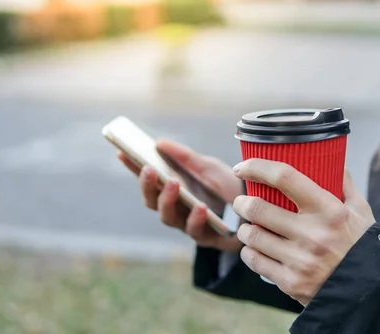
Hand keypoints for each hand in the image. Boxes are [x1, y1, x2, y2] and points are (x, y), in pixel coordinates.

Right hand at [118, 139, 242, 251]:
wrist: (258, 206)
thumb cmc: (230, 186)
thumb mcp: (208, 167)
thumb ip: (185, 157)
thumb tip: (159, 143)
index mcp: (174, 190)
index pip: (148, 179)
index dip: (133, 168)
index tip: (121, 152)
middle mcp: (177, 209)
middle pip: (152, 202)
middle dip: (148, 186)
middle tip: (149, 169)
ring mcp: (189, 225)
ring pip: (168, 218)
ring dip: (168, 200)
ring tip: (173, 183)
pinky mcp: (206, 238)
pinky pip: (195, 231)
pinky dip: (196, 218)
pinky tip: (200, 207)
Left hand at [232, 159, 374, 304]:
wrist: (370, 291)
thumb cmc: (363, 245)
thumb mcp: (360, 211)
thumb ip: (343, 184)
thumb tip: (331, 160)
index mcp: (329, 210)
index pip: (285, 178)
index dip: (257, 167)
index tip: (243, 166)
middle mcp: (313, 234)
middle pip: (257, 208)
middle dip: (242, 202)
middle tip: (242, 201)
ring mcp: (300, 260)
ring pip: (252, 236)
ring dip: (244, 229)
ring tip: (248, 227)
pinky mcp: (291, 283)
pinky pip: (255, 261)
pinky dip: (250, 252)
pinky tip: (255, 248)